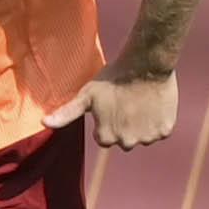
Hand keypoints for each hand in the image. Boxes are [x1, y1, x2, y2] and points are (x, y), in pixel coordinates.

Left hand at [58, 67, 178, 152]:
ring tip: (138, 104)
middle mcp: (128, 142)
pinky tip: (151, 105)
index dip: (106, 122)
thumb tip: (43, 123)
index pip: (104, 138)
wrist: (145, 66)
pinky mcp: (165, 130)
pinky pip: (159, 131)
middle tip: (124, 105)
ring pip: (143, 136)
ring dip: (141, 125)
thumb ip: (66, 113)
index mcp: (106, 138)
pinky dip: (157, 122)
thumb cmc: (111, 80)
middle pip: (124, 140)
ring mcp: (148, 137)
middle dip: (123, 126)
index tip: (109, 108)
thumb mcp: (85, 96)